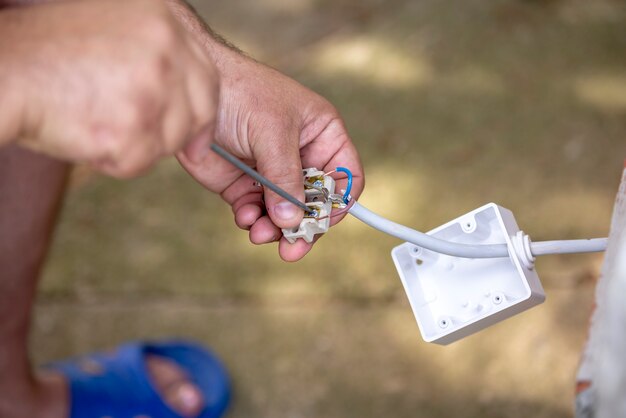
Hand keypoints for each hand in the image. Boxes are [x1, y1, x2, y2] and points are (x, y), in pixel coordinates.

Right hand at [0, 0, 217, 177]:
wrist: (3, 70)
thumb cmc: (49, 53)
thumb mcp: (113, 27)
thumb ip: (157, 51)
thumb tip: (190, 95)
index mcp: (162, 18)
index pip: (206, 76)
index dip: (203, 111)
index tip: (198, 137)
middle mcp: (165, 47)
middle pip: (198, 112)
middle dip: (175, 135)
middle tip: (140, 135)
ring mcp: (151, 86)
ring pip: (169, 141)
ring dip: (137, 144)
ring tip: (96, 119)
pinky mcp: (132, 125)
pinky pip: (139, 161)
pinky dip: (114, 159)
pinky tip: (85, 132)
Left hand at [177, 43, 363, 260]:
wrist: (191, 90)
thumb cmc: (241, 92)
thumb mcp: (272, 131)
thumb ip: (285, 178)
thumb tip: (291, 220)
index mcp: (321, 135)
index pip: (345, 176)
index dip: (338, 202)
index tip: (322, 223)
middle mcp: (301, 157)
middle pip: (315, 203)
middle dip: (303, 226)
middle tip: (292, 248)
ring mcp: (272, 173)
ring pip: (285, 215)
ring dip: (275, 229)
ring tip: (260, 232)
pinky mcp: (244, 185)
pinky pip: (257, 214)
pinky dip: (252, 221)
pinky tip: (244, 215)